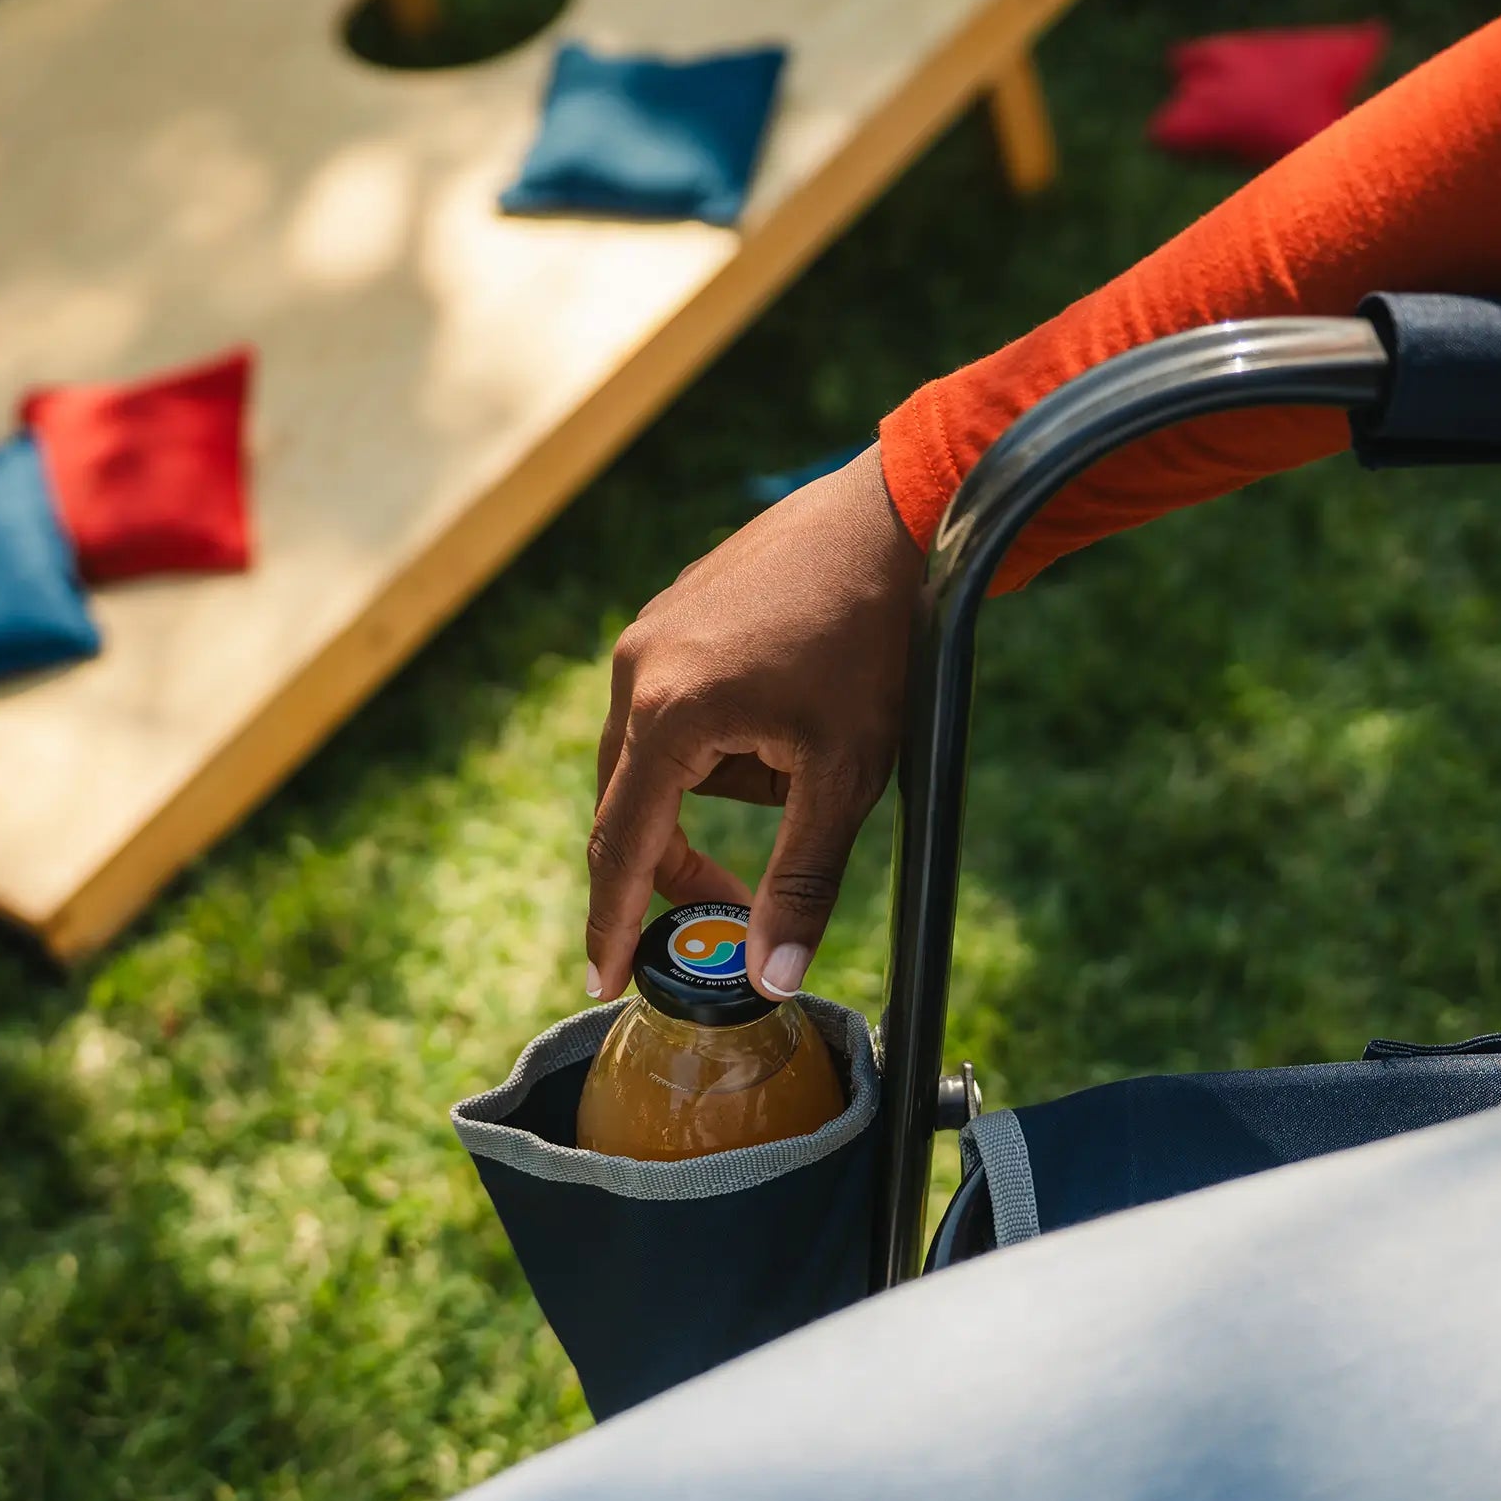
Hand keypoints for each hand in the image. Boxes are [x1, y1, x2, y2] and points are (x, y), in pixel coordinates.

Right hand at [587, 443, 919, 1000]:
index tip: (604, 980)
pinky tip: (786, 705)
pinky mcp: (671, 609)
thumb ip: (802, 883)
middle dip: (681, 856)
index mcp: (668, 716)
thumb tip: (770, 978)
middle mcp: (636, 670)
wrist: (897, 519)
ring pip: (657, 753)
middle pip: (630, 805)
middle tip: (738, 894)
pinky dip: (717, 733)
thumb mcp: (847, 776)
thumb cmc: (877, 645)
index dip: (613, 923)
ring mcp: (648, 631)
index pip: (621, 849)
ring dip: (714, 784)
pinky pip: (671, 702)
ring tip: (800, 750)